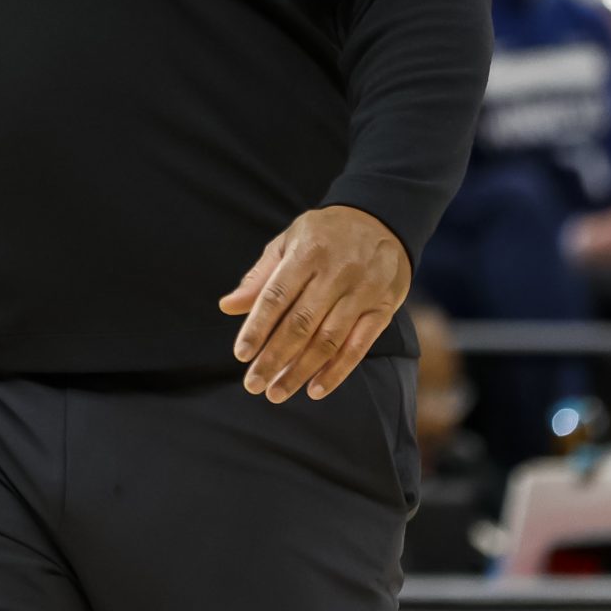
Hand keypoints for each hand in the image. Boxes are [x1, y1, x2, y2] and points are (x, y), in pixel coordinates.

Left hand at [220, 204, 409, 402]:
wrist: (381, 218)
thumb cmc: (324, 234)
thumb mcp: (289, 242)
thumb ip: (260, 277)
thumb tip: (227, 307)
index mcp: (307, 253)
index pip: (276, 296)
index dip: (257, 327)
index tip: (241, 354)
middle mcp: (336, 272)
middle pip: (301, 323)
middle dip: (274, 358)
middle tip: (253, 384)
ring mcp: (363, 291)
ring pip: (328, 340)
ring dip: (301, 371)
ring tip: (277, 392)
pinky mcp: (384, 307)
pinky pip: (359, 346)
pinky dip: (337, 371)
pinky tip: (315, 389)